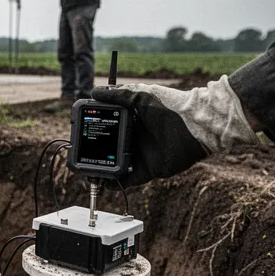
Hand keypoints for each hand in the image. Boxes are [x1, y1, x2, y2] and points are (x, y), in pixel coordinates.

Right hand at [91, 76, 258, 186]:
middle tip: (79, 157)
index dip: (94, 132)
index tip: (80, 135)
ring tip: (87, 174)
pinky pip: (128, 180)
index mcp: (132, 122)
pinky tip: (102, 184)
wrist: (195, 125)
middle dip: (93, 154)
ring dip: (100, 171)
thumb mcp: (141, 95)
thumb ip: (117, 94)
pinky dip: (115, 183)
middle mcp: (135, 139)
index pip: (108, 128)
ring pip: (115, 165)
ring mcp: (141, 155)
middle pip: (108, 149)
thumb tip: (94, 92)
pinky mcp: (148, 170)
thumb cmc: (170, 106)